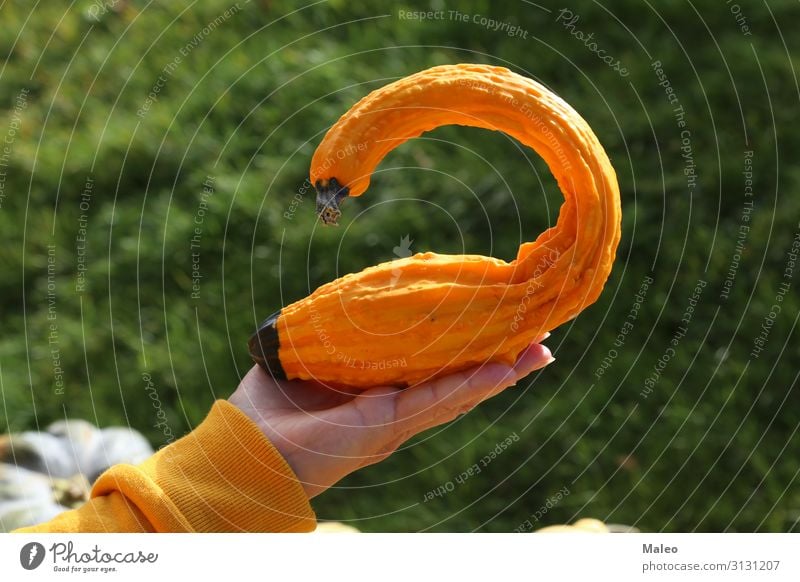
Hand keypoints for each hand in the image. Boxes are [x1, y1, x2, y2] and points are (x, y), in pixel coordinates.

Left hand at [229, 338, 553, 497]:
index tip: (502, 324)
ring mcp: (396, 420)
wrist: (246, 446)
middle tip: (541, 336)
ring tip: (539, 351)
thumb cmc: (274, 404)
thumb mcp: (313, 357)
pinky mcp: (385, 426)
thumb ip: (334, 333)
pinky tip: (501, 370)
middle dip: (501, 360)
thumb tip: (345, 299)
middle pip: (459, 381)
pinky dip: (470, 386)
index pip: (437, 368)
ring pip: (459, 392)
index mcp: (384, 394)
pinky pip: (434, 402)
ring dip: (500, 372)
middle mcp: (398, 410)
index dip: (471, 349)